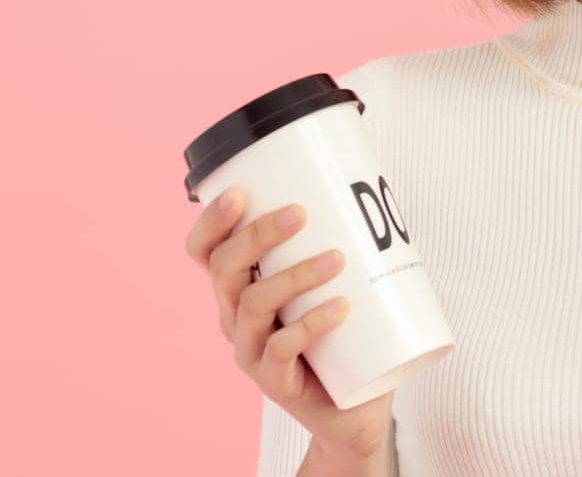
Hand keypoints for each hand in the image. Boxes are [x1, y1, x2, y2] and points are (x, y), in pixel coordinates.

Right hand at [185, 186, 394, 463]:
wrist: (355, 406)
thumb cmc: (344, 332)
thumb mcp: (336, 280)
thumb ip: (344, 237)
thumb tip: (374, 175)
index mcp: (240, 287)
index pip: (206, 252)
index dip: (211, 221)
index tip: (241, 192)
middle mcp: (234, 317)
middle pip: (225, 270)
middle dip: (258, 236)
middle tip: (300, 213)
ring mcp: (251, 351)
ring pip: (254, 304)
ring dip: (294, 275)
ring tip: (338, 259)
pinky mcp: (274, 381)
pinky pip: (283, 350)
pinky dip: (312, 324)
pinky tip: (341, 307)